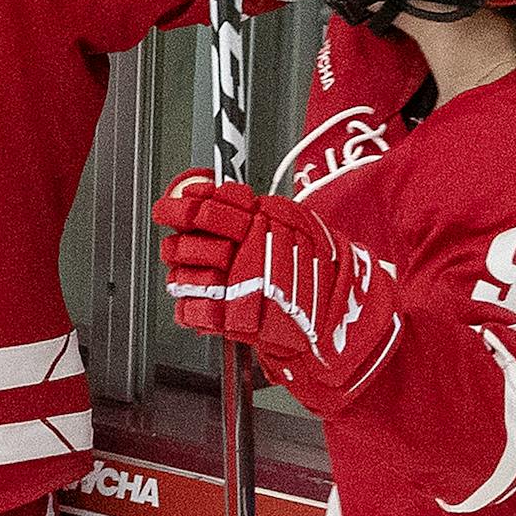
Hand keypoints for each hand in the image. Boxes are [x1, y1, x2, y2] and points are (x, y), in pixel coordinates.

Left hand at [152, 174, 400, 407]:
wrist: (344, 313)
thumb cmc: (321, 268)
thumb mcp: (297, 222)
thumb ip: (260, 210)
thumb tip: (214, 195)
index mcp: (263, 226)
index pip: (209, 209)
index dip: (183, 206)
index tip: (171, 208)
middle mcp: (248, 255)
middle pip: (190, 243)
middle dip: (176, 245)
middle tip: (176, 245)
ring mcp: (241, 289)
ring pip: (186, 277)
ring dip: (180, 276)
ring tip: (185, 275)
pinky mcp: (238, 321)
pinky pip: (194, 312)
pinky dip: (188, 308)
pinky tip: (193, 304)